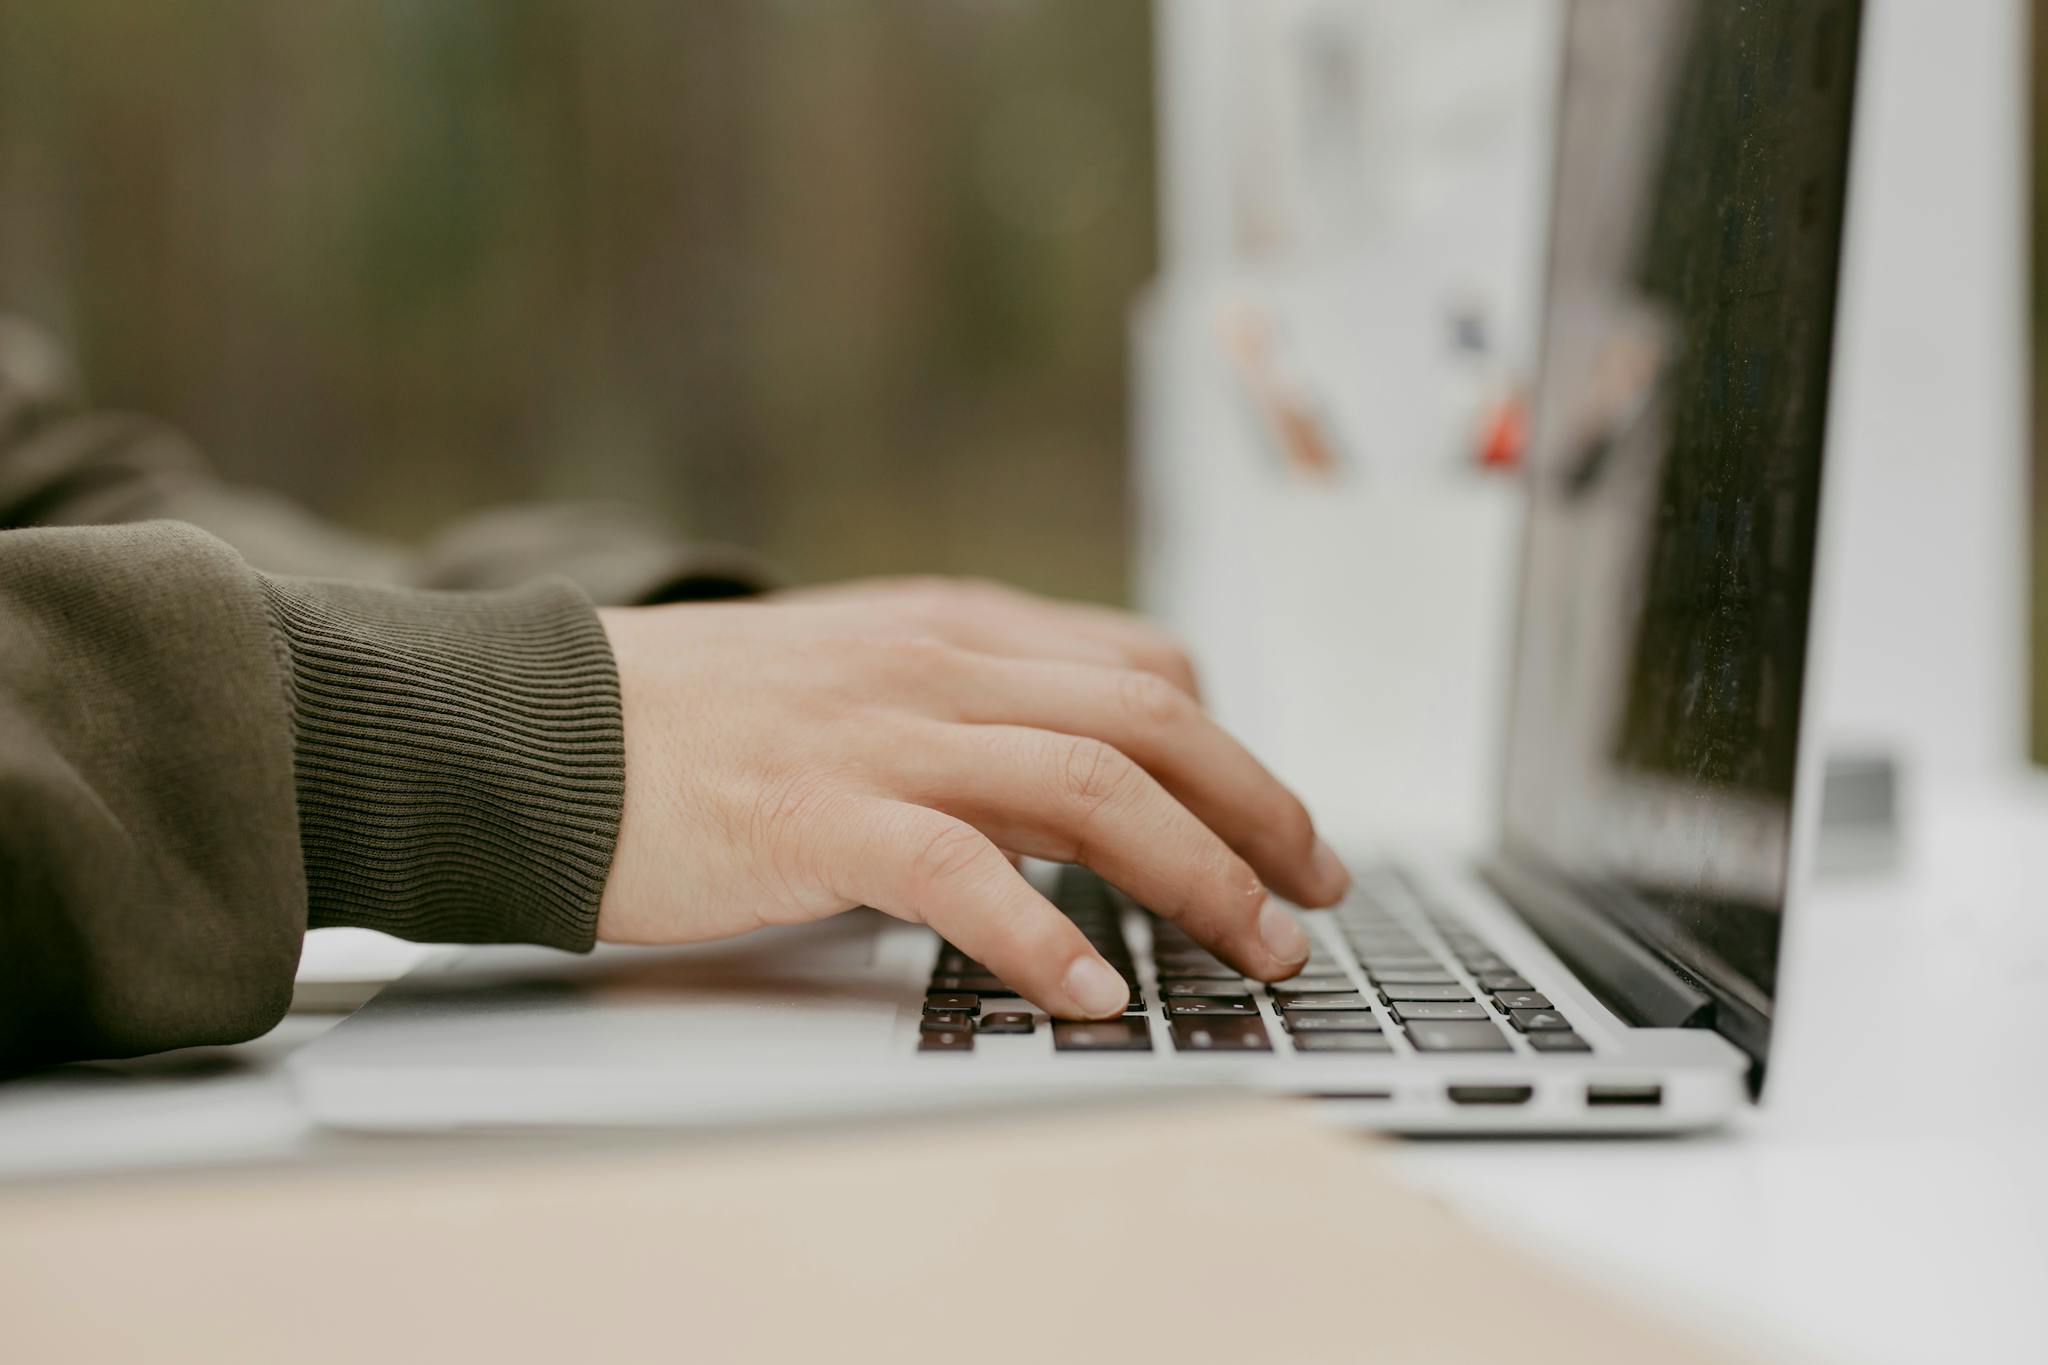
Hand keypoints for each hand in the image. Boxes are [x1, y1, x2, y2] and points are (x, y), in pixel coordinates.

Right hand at [595, 577, 1349, 1018]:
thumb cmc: (688, 722)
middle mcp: (936, 663)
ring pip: (1093, 787)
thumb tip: (1061, 774)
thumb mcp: (850, 674)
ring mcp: (880, 732)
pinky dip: (1046, 938)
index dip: (1232, 748)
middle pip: (1152, 719)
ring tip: (1251, 952)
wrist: (536, 730)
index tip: (1275, 824)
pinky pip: (965, 872)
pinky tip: (1094, 994)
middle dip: (1258, 811)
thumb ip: (955, 703)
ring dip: (1196, 876)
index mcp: (949, 627)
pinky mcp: (818, 814)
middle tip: (1312, 895)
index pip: (1141, 665)